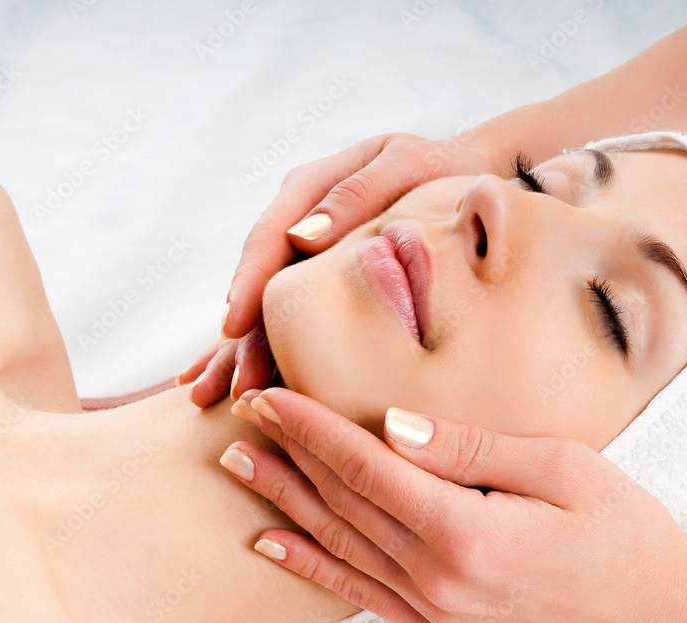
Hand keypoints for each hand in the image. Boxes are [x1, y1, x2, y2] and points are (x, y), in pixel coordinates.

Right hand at [184, 132, 496, 405]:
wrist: (463, 173)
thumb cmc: (437, 168)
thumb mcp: (404, 165)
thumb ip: (356, 194)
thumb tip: (304, 237)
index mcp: (309, 189)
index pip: (269, 238)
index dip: (250, 282)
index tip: (236, 323)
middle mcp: (296, 222)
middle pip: (259, 280)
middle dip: (242, 334)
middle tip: (238, 381)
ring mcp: (303, 255)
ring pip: (267, 305)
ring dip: (244, 350)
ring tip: (222, 394)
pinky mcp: (319, 280)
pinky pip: (289, 316)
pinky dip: (264, 347)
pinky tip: (239, 380)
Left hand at [221, 388, 686, 622]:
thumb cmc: (625, 535)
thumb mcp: (562, 469)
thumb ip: (470, 448)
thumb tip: (393, 424)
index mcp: (468, 533)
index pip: (367, 469)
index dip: (312, 429)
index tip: (271, 396)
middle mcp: (440, 582)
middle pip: (342, 505)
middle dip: (287, 455)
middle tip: (241, 415)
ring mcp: (436, 614)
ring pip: (339, 548)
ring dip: (284, 504)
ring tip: (238, 467)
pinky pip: (361, 594)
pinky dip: (312, 567)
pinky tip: (274, 545)